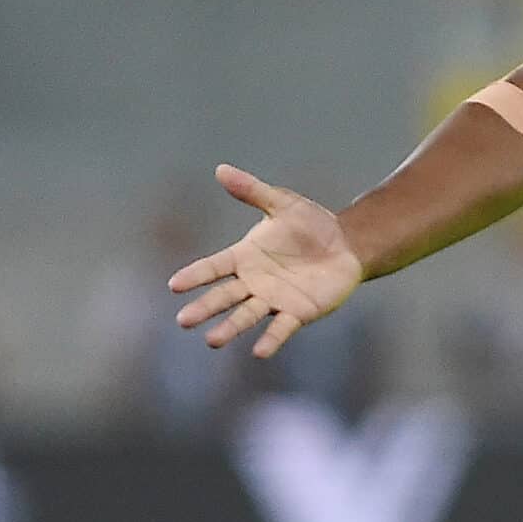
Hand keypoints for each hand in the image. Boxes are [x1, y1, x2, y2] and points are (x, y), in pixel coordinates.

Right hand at [167, 163, 363, 357]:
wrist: (347, 244)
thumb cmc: (311, 224)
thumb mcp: (282, 204)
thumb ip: (252, 191)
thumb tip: (221, 169)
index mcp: (244, 257)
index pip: (213, 267)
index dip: (195, 276)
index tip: (175, 285)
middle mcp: (254, 282)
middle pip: (224, 296)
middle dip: (205, 308)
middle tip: (183, 320)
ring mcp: (274, 299)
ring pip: (246, 315)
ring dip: (230, 328)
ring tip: (212, 341)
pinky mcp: (297, 312)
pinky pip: (281, 327)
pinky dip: (271, 339)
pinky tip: (259, 352)